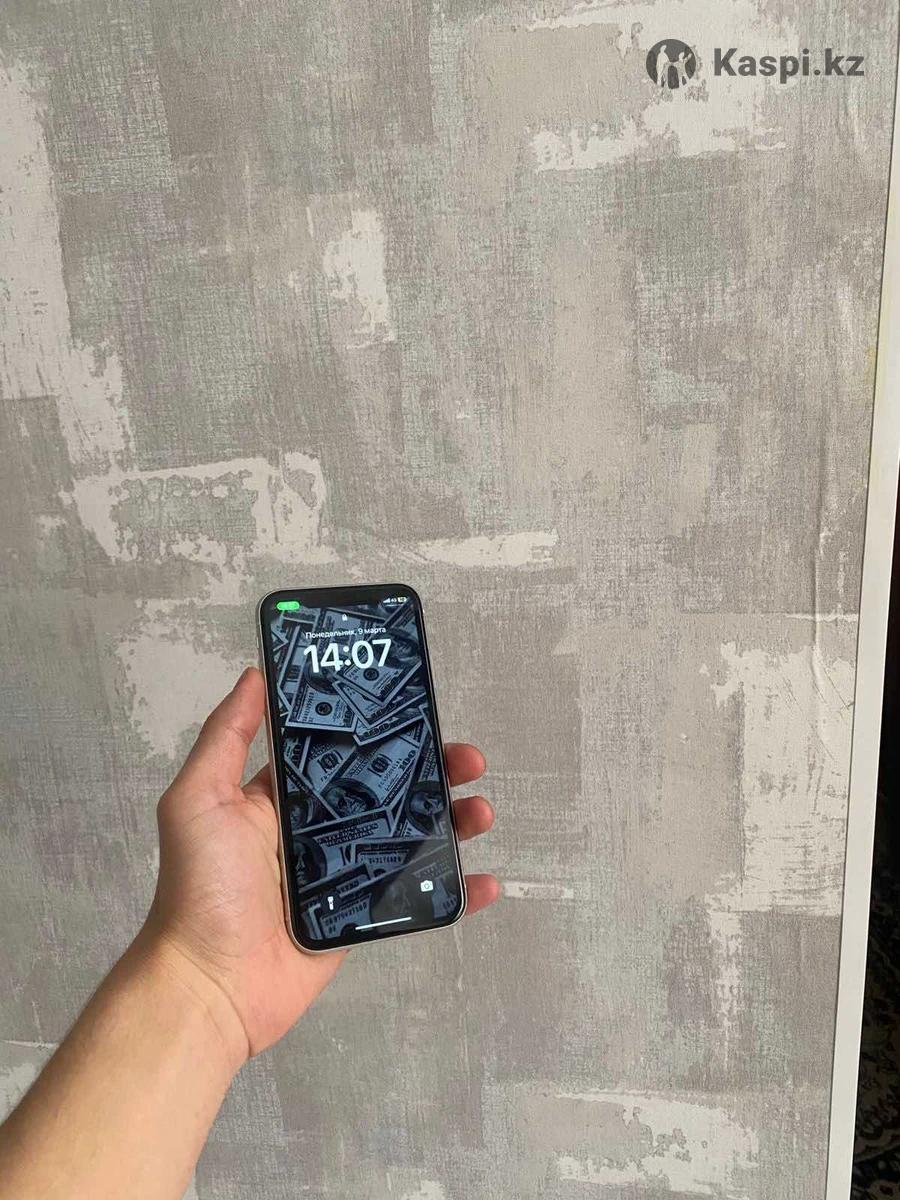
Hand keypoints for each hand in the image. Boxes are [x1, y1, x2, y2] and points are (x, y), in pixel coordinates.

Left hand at [141, 667, 497, 1067]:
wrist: (212, 985)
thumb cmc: (202, 887)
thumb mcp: (199, 799)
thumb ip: (226, 736)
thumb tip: (255, 674)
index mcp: (285, 796)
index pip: (343, 748)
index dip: (383, 728)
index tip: (419, 705)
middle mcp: (320, 829)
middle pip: (390, 787)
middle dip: (434, 768)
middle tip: (468, 759)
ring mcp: (347, 874)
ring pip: (413, 836)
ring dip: (454, 820)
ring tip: (481, 811)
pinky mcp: (363, 918)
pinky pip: (418, 899)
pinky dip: (456, 890)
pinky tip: (484, 880)